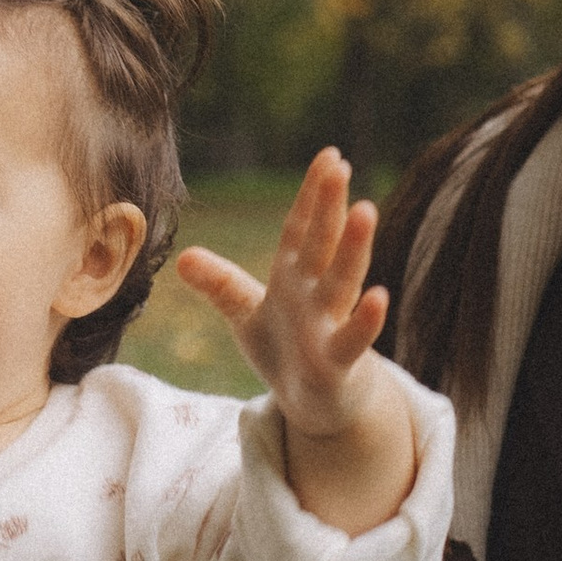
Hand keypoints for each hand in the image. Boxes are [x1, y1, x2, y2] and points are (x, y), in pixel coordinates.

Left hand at [176, 148, 416, 533]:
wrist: (315, 404)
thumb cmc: (286, 350)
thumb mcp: (246, 315)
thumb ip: (220, 285)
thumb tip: (182, 257)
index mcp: (295, 278)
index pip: (303, 229)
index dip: (312, 195)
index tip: (328, 155)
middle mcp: (316, 294)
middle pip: (322, 245)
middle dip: (329, 207)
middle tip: (339, 166)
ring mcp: (330, 326)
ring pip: (342, 282)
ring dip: (353, 248)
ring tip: (365, 210)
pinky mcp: (339, 363)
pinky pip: (353, 340)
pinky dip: (366, 320)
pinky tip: (380, 297)